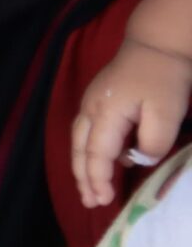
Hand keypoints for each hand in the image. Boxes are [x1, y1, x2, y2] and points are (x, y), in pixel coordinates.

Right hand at [73, 33, 191, 208]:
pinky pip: (85, 133)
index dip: (99, 179)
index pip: (97, 154)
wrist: (156, 43)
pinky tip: (99, 161)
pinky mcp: (98, 100)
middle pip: (80, 149)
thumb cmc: (163, 77)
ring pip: (79, 141)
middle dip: (83, 178)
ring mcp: (91, 103)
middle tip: (90, 203)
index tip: (105, 200)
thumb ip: (152, 142)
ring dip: (82, 167)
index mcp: (106, 113)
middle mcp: (91, 109)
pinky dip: (87, 152)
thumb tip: (139, 159)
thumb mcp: (166, 112)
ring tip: (88, 189)